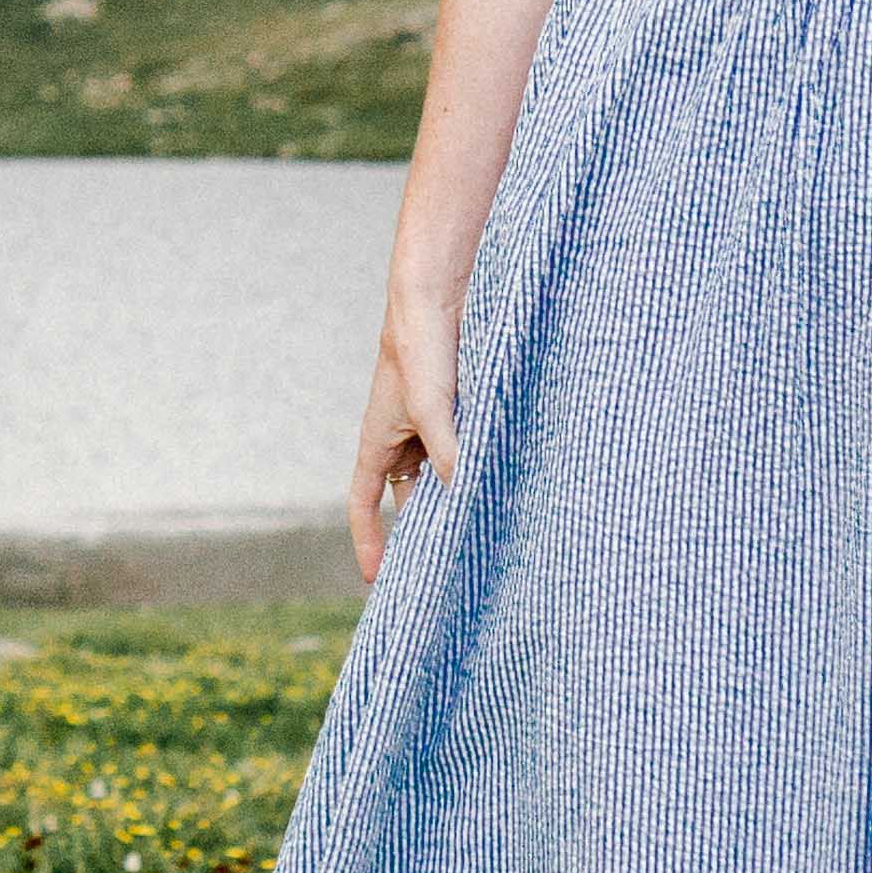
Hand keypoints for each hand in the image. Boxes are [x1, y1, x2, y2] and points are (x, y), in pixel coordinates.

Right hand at [347, 283, 460, 583]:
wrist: (446, 293)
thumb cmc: (423, 343)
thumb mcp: (431, 403)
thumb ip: (446, 449)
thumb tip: (464, 492)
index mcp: (379, 439)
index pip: (364, 503)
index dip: (369, 540)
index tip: (376, 579)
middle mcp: (404, 438)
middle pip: (410, 498)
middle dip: (424, 531)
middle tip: (446, 571)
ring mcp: (435, 426)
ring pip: (444, 477)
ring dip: (461, 500)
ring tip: (485, 538)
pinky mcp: (464, 412)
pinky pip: (469, 453)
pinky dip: (482, 472)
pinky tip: (507, 490)